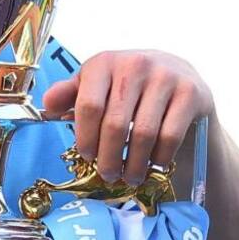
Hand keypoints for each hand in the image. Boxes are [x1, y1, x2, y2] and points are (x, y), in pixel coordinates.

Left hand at [41, 50, 213, 184]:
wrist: (179, 75)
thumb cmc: (127, 85)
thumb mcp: (96, 83)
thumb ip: (70, 93)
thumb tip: (47, 105)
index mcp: (104, 62)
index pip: (89, 106)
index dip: (85, 138)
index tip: (87, 156)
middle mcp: (134, 64)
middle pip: (115, 124)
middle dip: (109, 158)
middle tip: (108, 175)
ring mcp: (166, 77)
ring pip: (144, 134)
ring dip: (134, 163)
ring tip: (130, 176)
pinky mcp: (191, 93)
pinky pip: (170, 136)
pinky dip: (160, 157)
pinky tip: (154, 164)